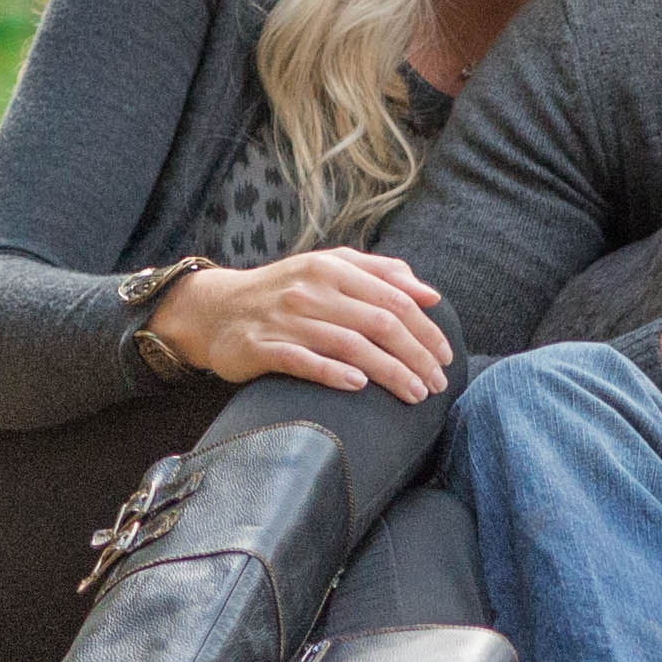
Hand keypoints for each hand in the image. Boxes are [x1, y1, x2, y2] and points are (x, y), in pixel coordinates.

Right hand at [146, 248, 452, 399]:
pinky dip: (334, 373)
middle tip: (438, 385)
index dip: (425, 329)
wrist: (215, 310)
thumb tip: (430, 294)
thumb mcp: (328, 269)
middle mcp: (311, 289)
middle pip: (379, 323)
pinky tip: (359, 386)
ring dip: (389, 372)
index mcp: (332, 268)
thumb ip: (380, 274)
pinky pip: (303, 361)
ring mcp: (286, 319)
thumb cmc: (285, 291)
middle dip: (416, 356)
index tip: (446, 357)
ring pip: (349, 345)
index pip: (393, 298)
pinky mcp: (262, 348)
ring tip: (414, 394)